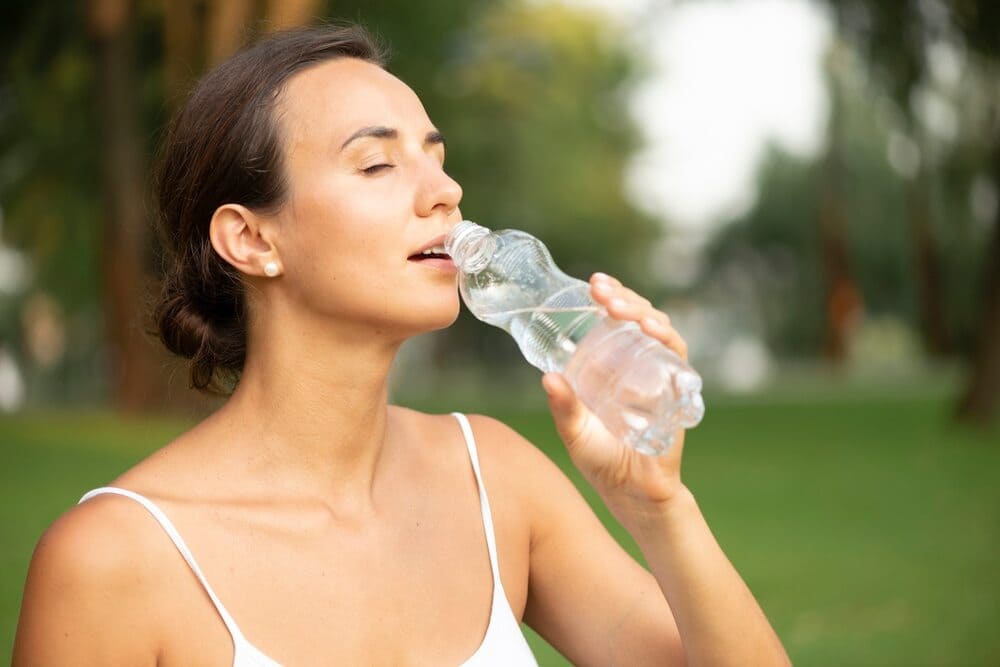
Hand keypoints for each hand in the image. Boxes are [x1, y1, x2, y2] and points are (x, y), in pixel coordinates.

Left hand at [541, 272, 690, 511]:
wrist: (634, 494)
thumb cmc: (603, 463)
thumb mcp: (575, 433)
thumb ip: (563, 408)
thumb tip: (547, 377)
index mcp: (613, 366)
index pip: (616, 320)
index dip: (609, 297)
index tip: (593, 283)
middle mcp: (639, 364)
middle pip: (639, 317)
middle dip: (623, 297)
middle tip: (600, 290)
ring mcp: (661, 375)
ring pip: (660, 329)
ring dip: (642, 311)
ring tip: (619, 306)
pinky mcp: (678, 390)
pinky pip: (677, 356)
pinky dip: (667, 338)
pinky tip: (651, 329)